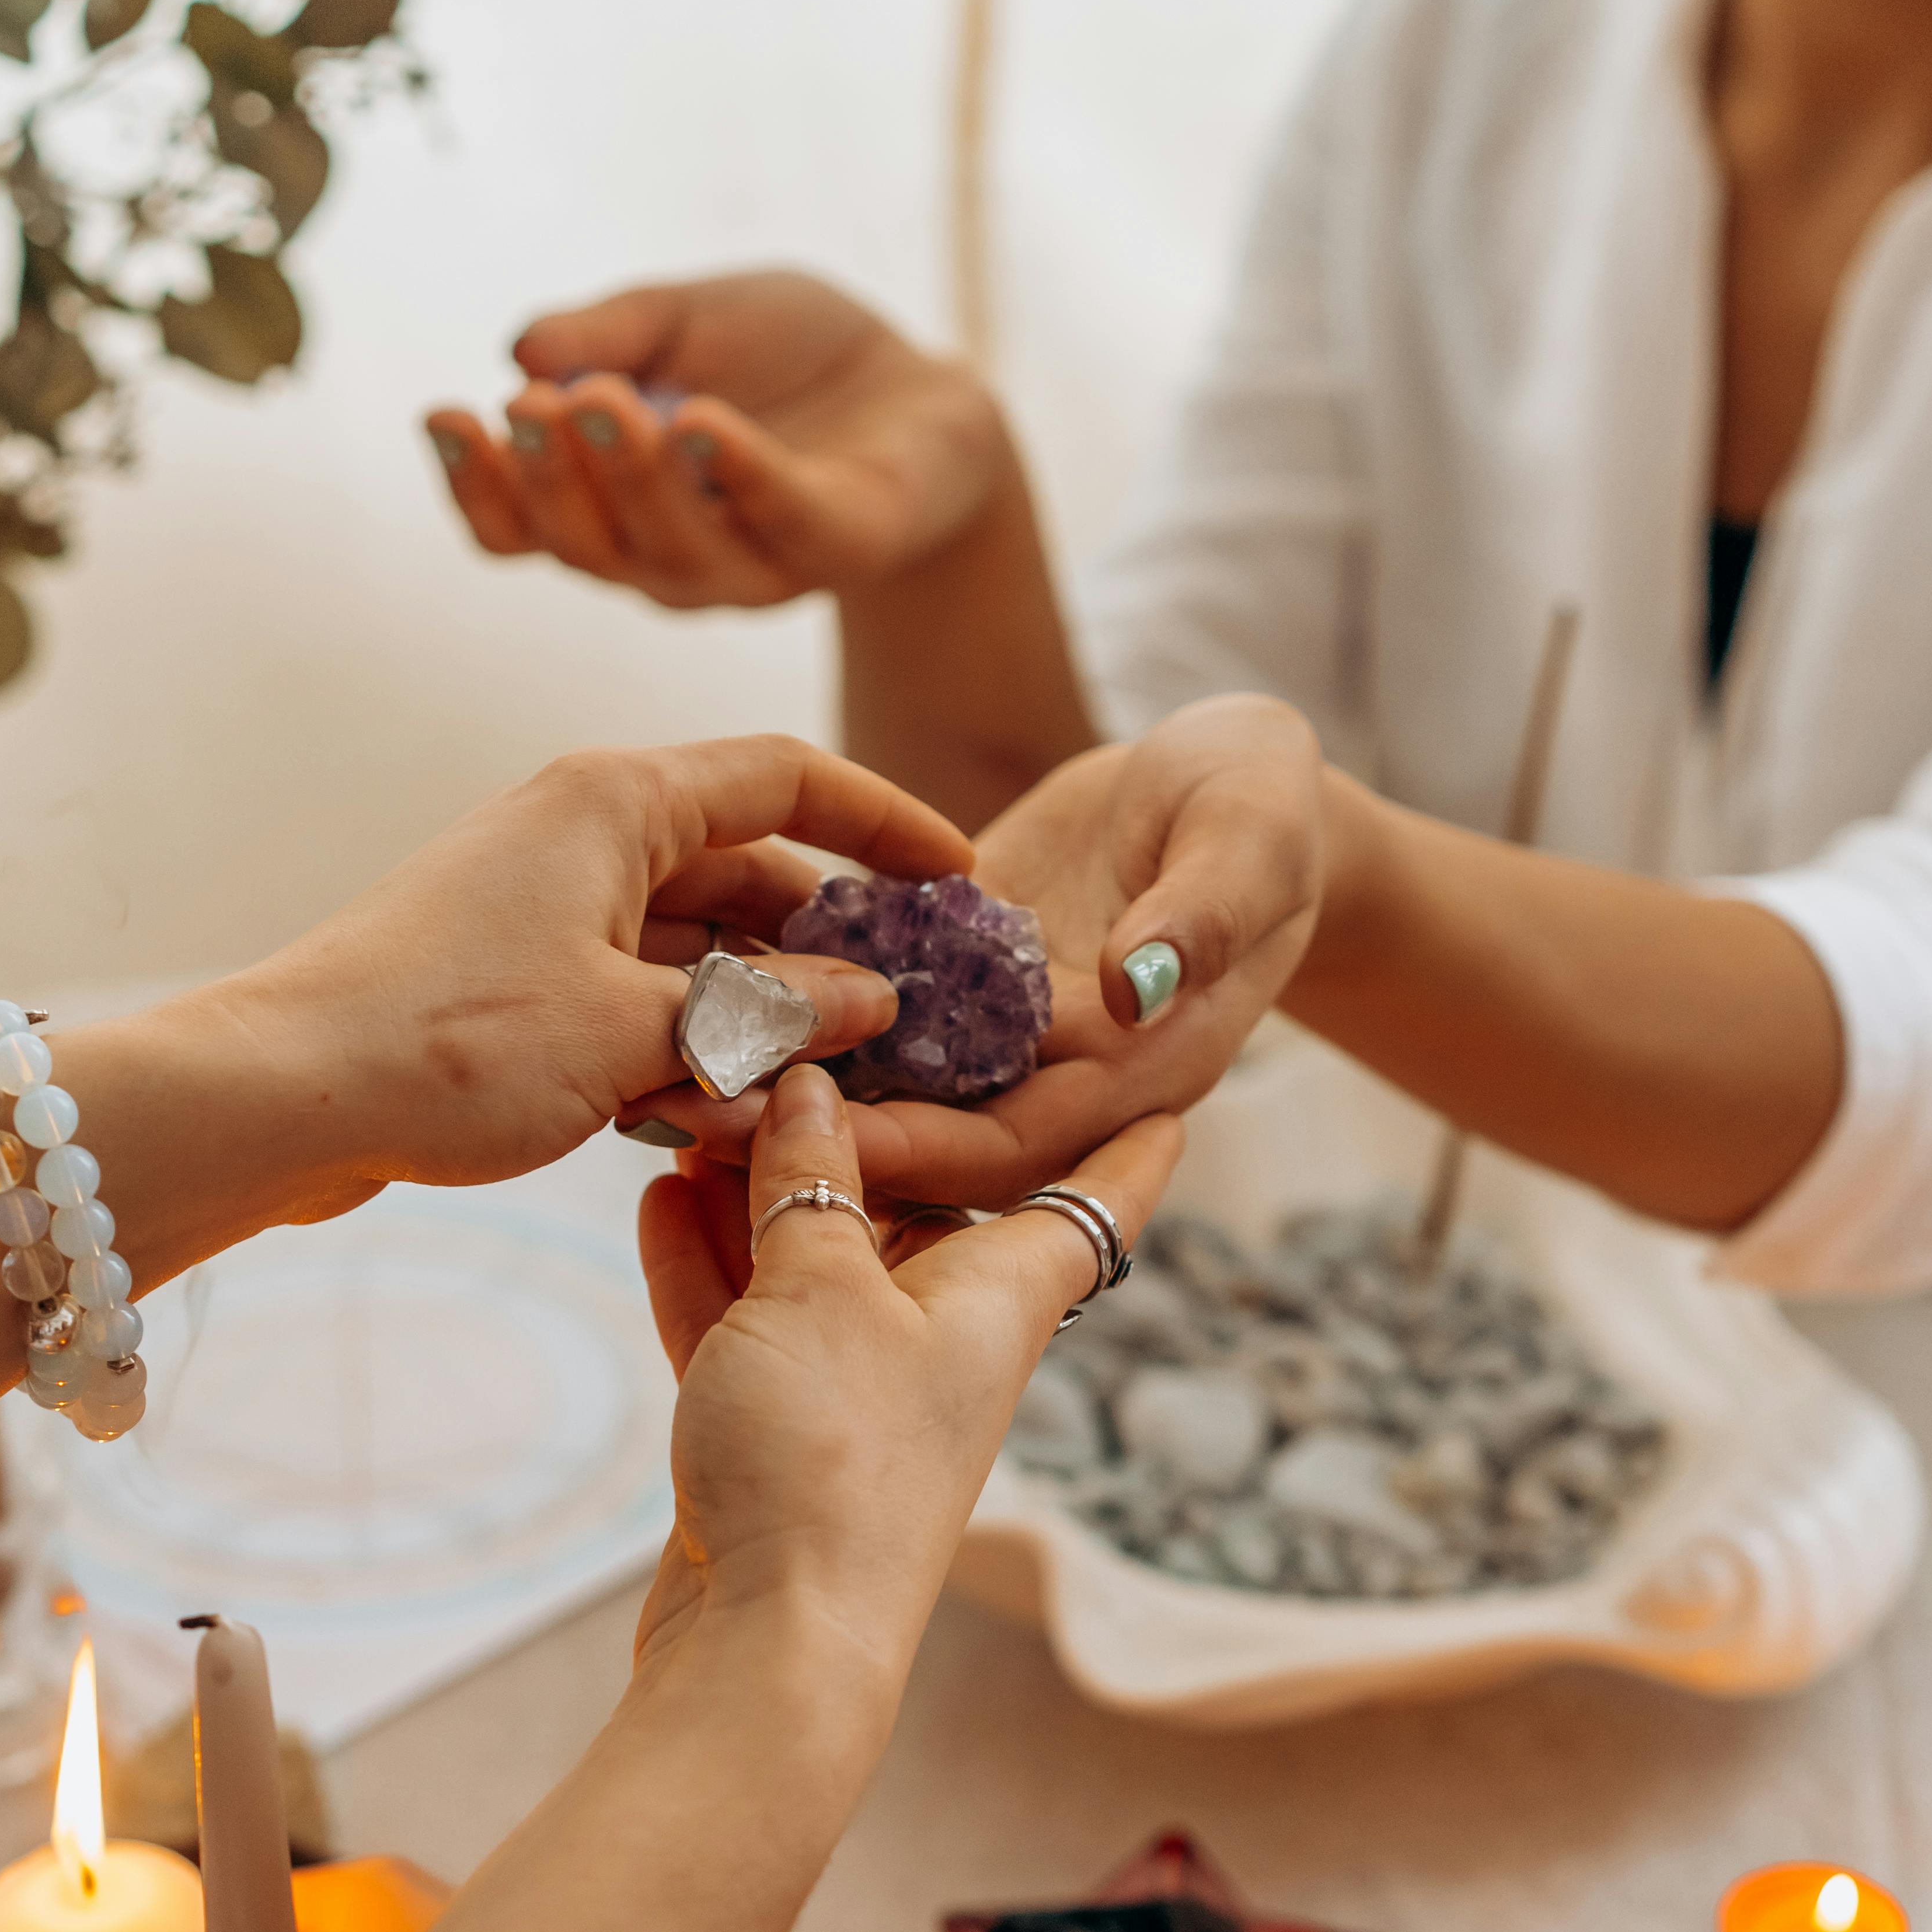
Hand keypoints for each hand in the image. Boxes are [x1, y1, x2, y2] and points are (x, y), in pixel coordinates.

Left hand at [240, 733, 969, 1206]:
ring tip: (833, 1086)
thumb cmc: (449, 1043)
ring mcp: (544, 907)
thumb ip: (769, 1013)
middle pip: (748, 869)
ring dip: (760, 1014)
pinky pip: (637, 997)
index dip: (886, 824)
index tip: (959, 878)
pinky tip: (725, 1117)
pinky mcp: (515, 979)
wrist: (280, 1099)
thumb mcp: (639, 1031)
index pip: (789, 776)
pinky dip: (687, 1046)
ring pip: (695, 947)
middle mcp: (581, 834)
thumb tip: (873, 1001)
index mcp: (616, 801)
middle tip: (915, 1019)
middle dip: (830, 946)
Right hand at [425, 273, 1007, 609]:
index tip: (441, 413)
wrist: (919, 384)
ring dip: (630, 477)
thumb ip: (607, 334)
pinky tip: (703, 425)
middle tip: (529, 406)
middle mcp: (670, 557)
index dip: (476, 485)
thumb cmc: (785, 357)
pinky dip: (740, 474)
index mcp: (613, 510)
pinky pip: (781, 519)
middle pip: (587, 547)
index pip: (522, 528)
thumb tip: (521, 349)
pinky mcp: (838, 546)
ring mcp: (754, 563)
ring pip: (671, 552)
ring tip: (602, 399)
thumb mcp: (683, 319)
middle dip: (550, 478)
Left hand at [622, 700, 1323, 1208]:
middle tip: (702, 1124)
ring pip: (881, 1083)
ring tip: (665, 1071)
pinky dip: (796, 1006)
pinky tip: (697, 988)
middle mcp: (1053, 1071)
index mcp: (1130, 1065)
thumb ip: (1206, 916)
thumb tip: (1140, 981)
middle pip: (922, 1136)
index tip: (826, 1146)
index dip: (920, 1149)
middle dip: (819, 1139)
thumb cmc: (1266, 805)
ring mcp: (998, 1030)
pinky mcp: (955, 978)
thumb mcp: (1253, 844)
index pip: (1010, 1139)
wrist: (1239, 782)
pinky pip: (864, 1008)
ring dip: (788, 1081)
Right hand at [633, 1065, 1182, 1693]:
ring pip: (819, 1259)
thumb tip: (810, 1091)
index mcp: (1002, 1297)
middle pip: (925, 1208)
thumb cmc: (831, 1464)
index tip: (1168, 1092)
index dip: (1133, 1144)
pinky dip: (711, 1264)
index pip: (1094, 1200)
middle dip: (865, 1131)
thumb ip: (811, 1183)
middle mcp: (945, 1338)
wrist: (770, 1644)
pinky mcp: (784, 1432)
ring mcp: (862, 1388)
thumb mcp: (820, 1289)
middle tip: (813, 1040)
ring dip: (759, 1191)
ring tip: (696, 1109)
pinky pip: (752, 1322)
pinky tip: (659, 1201)